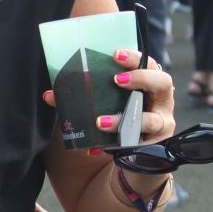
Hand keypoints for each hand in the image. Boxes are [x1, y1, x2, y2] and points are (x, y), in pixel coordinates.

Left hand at [40, 47, 175, 145]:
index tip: (115, 54)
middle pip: (163, 83)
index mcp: (148, 85)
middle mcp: (160, 102)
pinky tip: (97, 149)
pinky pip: (139, 147)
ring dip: (123, 120)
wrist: (130, 157)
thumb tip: (49, 95)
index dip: (135, 57)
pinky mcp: (157, 147)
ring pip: (152, 120)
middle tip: (116, 80)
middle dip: (141, 78)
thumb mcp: (103, 105)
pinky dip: (117, 147)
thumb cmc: (118, 121)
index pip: (149, 64)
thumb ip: (81, 97)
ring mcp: (162, 125)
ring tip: (99, 122)